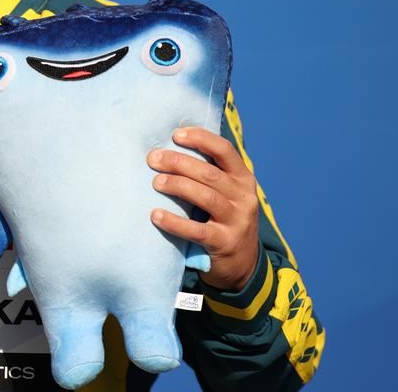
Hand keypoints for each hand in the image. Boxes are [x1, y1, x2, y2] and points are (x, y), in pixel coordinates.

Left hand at [147, 127, 260, 290]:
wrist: (243, 263)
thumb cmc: (223, 219)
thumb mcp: (226, 193)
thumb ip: (208, 175)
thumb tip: (169, 149)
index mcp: (243, 178)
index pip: (225, 150)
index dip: (201, 138)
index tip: (176, 134)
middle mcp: (244, 197)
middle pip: (210, 173)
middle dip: (179, 162)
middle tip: (153, 158)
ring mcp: (237, 221)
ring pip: (206, 197)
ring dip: (178, 186)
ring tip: (156, 182)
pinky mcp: (225, 243)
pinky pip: (198, 231)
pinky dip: (175, 222)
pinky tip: (156, 215)